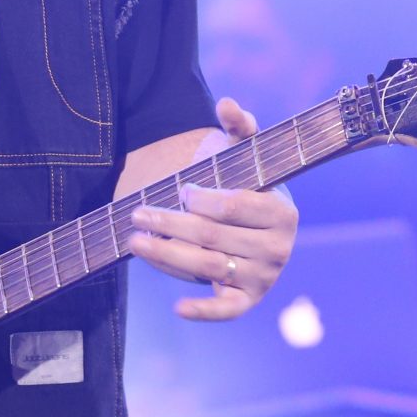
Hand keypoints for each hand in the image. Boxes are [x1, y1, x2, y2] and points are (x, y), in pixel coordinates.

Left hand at [128, 97, 298, 320]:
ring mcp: (264, 277)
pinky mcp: (247, 300)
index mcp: (282, 212)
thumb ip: (239, 125)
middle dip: (170, 224)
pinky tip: (178, 308)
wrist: (241, 217)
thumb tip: (227, 105)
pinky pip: (227, 311)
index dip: (201, 198)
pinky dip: (204, 311)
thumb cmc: (240, 179)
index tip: (180, 189)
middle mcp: (279, 249)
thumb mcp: (241, 151)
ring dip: (167, 256)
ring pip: (209, 267)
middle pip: (213, 237)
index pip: (234, 206)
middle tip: (137, 213)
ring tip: (134, 241)